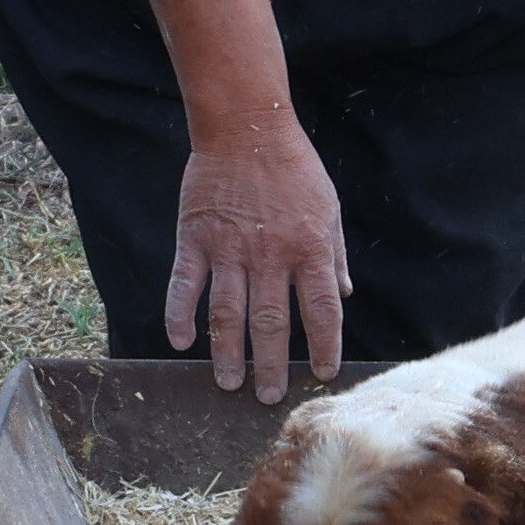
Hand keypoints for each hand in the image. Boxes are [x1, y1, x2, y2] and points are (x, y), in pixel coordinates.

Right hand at [167, 116, 348, 399]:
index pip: (322, 311)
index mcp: (309, 249)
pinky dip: (180, 315)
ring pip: (227, 314)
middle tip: (269, 398)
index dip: (325, 346)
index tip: (324, 373)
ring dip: (228, 353)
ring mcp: (229, 249)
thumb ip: (335, 254)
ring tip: (229, 384)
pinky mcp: (194, 239)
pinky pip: (184, 285)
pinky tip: (180, 342)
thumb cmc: (293, 167)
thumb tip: (344, 295)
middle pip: (272, 323)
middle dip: (272, 365)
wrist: (246, 126)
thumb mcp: (329, 208)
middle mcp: (270, 255)